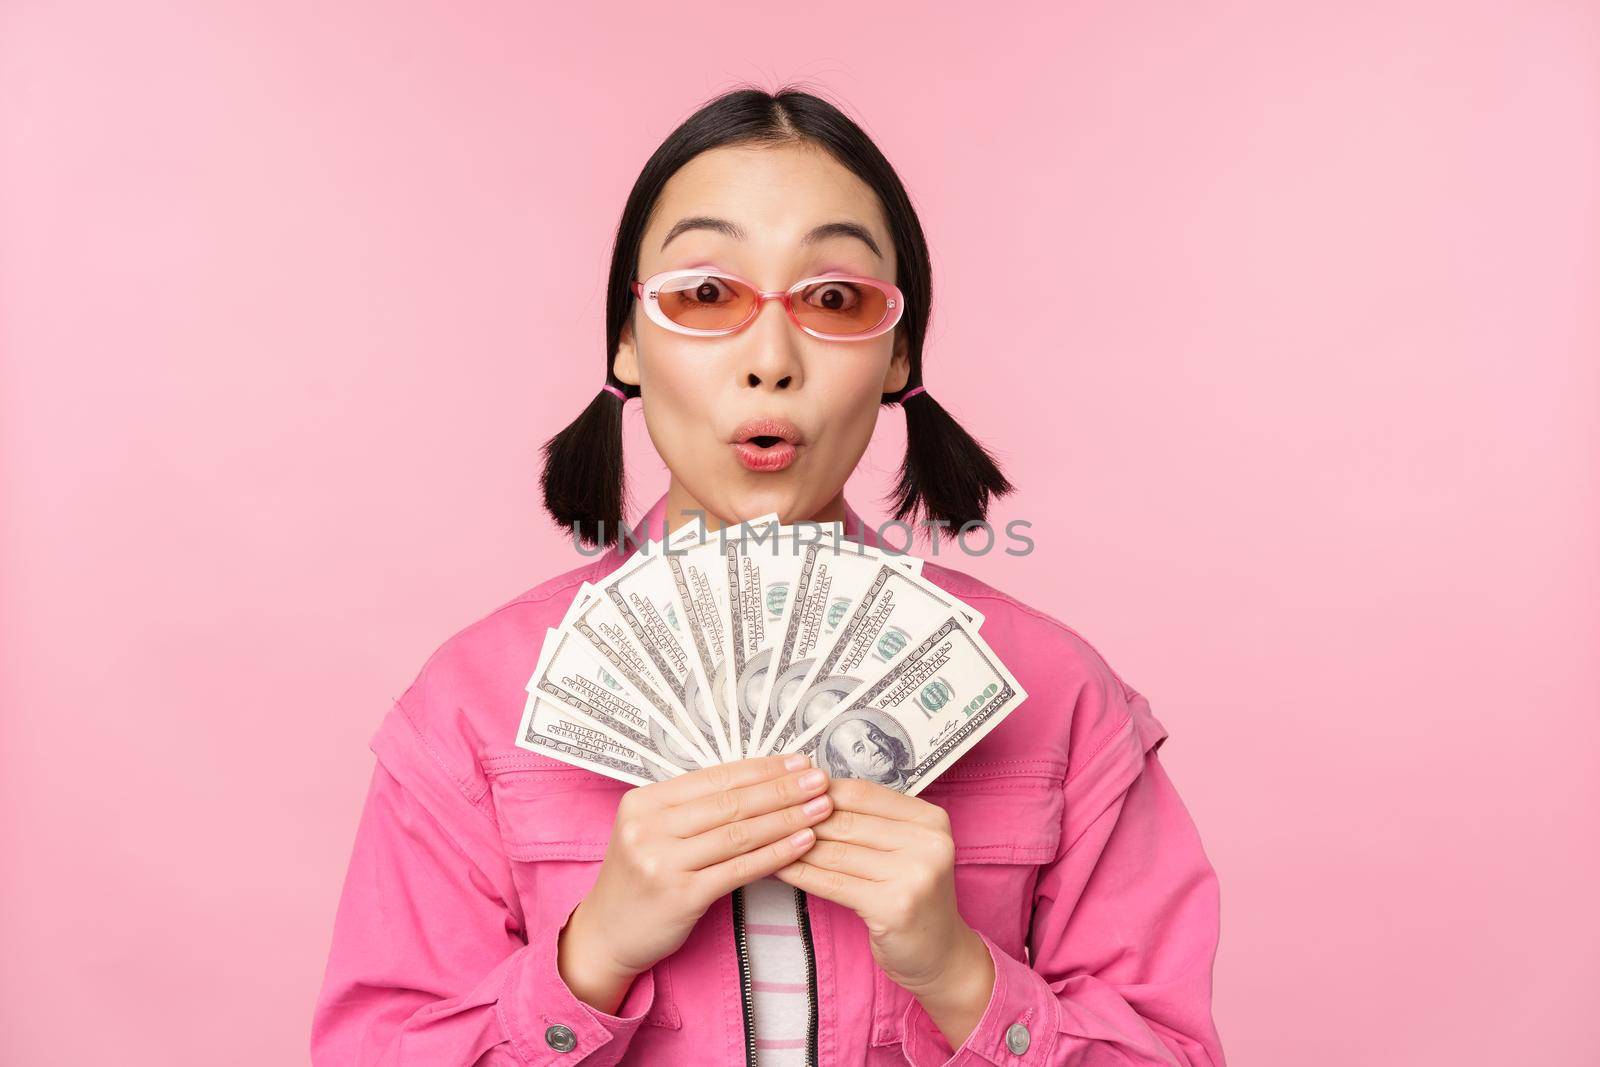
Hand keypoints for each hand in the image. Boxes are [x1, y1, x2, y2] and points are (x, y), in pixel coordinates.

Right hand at [557, 754, 831, 1012]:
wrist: (606, 934)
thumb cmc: (640, 878)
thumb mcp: (653, 831)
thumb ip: (694, 808)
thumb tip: (760, 780)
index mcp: (643, 801)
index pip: (714, 777)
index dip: (761, 768)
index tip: (797, 761)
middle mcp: (648, 827)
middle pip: (730, 802)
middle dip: (782, 789)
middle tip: (820, 779)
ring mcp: (662, 862)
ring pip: (739, 833)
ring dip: (787, 818)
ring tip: (822, 808)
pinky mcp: (681, 896)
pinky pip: (739, 869)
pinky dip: (777, 854)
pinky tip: (803, 842)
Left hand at [772, 778, 995, 1048]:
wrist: (940, 955)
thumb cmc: (911, 896)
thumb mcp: (904, 849)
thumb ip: (869, 822)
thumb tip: (807, 793)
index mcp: (930, 818)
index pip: (862, 793)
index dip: (819, 790)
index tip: (786, 791)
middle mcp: (928, 842)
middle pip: (847, 821)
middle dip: (801, 820)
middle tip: (765, 816)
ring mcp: (915, 875)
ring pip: (836, 853)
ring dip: (794, 847)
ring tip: (763, 840)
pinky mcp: (894, 906)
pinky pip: (833, 883)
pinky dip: (800, 874)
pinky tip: (777, 868)